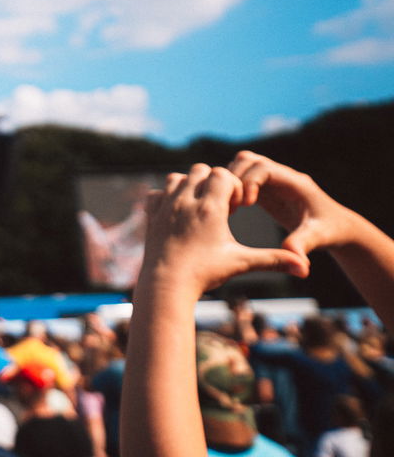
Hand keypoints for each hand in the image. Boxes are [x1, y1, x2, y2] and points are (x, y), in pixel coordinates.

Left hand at [139, 164, 309, 292]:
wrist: (166, 286)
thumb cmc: (205, 274)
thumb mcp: (241, 263)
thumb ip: (274, 260)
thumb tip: (306, 269)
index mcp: (209, 207)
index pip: (223, 174)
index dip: (233, 186)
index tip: (235, 208)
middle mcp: (185, 201)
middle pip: (200, 170)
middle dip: (213, 182)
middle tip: (220, 207)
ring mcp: (165, 206)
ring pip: (176, 177)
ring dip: (189, 186)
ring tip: (200, 209)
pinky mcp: (151, 215)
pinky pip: (156, 193)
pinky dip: (167, 197)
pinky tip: (179, 214)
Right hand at [227, 151, 356, 256]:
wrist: (337, 228)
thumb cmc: (330, 231)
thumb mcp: (317, 238)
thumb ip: (302, 244)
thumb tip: (292, 256)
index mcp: (295, 183)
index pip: (263, 168)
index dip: (249, 181)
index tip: (245, 205)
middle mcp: (282, 177)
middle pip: (248, 160)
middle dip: (234, 178)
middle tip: (231, 205)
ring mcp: (273, 182)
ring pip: (242, 166)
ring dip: (230, 182)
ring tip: (230, 207)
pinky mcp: (266, 190)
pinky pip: (242, 180)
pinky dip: (232, 189)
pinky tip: (231, 210)